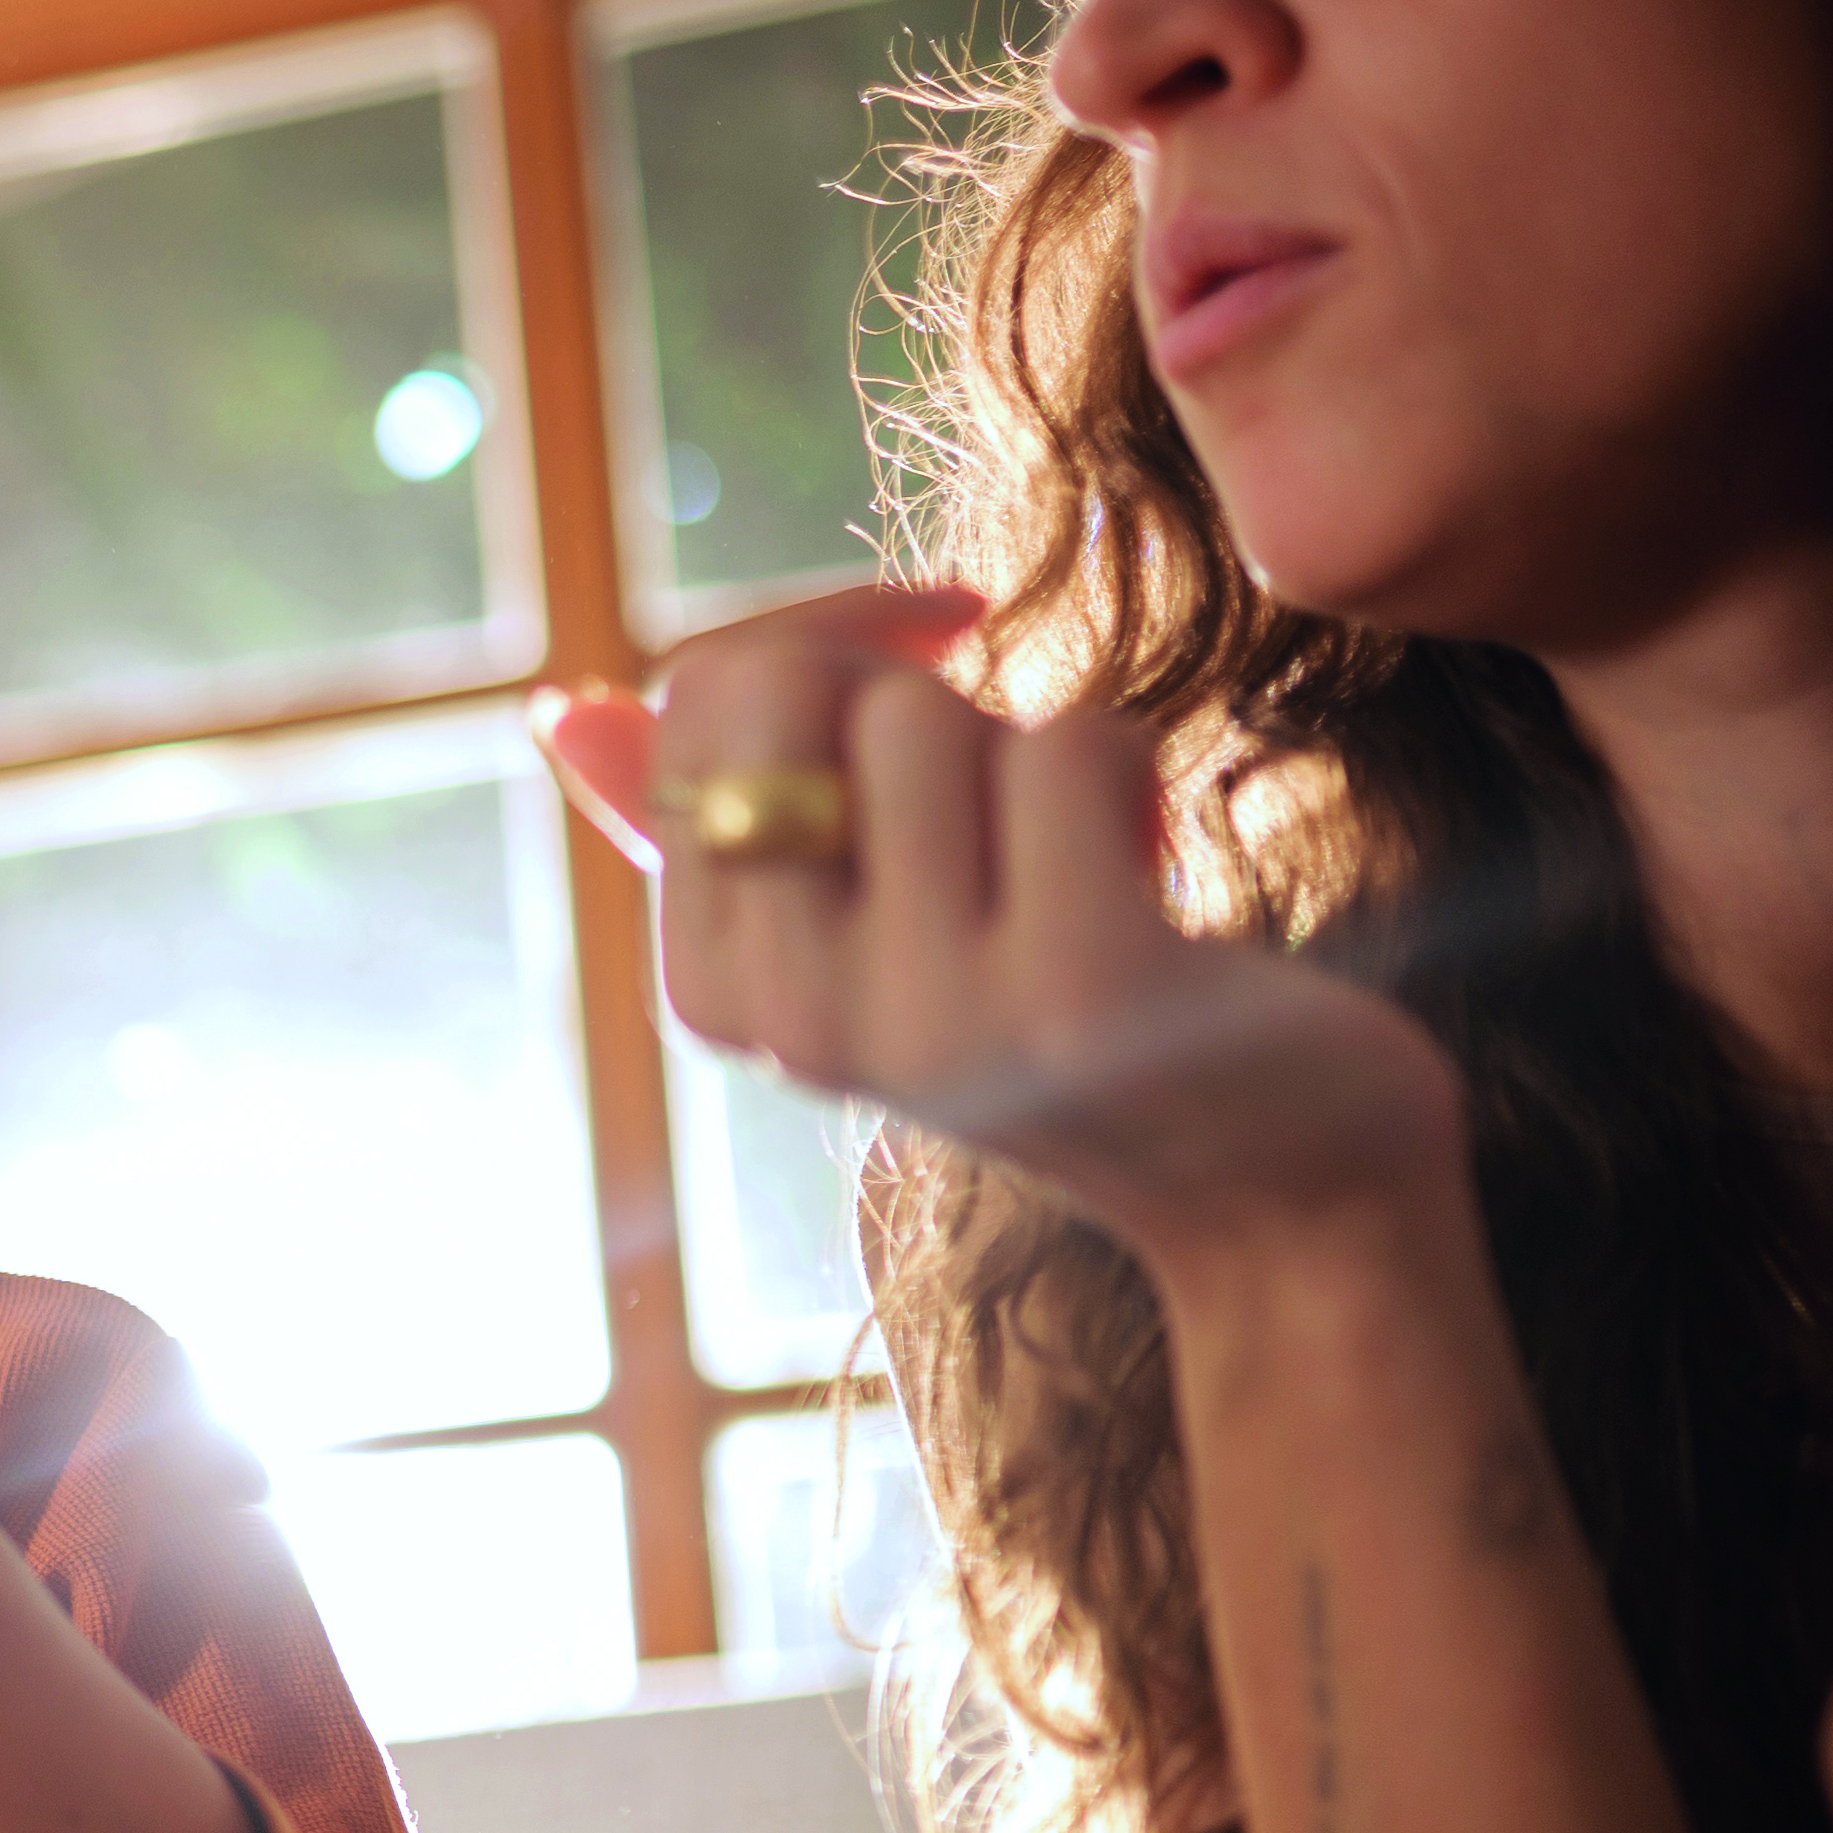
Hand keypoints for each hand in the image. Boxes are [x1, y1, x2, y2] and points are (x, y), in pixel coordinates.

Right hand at [532, 590, 1465, 1285]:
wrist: (1272, 1198)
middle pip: (782, 684)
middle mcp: (788, 1018)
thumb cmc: (1065, 1020)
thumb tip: (560, 709)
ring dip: (1034, 747)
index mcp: (715, 991)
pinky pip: (1068, 747)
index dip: (823, 634)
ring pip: (925, 712)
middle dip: (909, 683)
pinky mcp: (1075, 990)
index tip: (930, 663)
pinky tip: (1153, 880)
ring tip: (1078, 863)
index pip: (698, 698)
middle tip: (998, 778)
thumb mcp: (869, 924)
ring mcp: (924, 1013)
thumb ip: (721, 825)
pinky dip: (1134, 774)